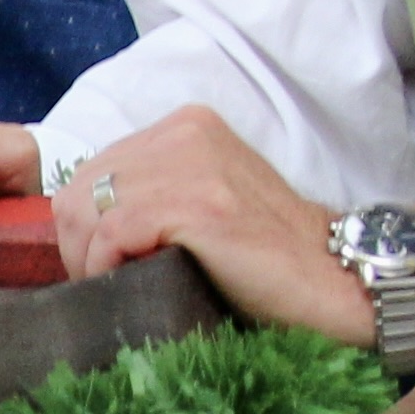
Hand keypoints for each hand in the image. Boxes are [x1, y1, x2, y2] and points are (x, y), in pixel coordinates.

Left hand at [53, 107, 375, 342]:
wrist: (335, 279)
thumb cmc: (266, 257)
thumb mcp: (204, 200)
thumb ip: (154, 192)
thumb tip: (81, 224)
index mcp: (186, 126)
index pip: (93, 168)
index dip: (86, 223)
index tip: (105, 264)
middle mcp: (185, 132)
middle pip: (80, 186)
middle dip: (80, 243)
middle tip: (107, 283)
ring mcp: (193, 165)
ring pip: (86, 209)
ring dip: (92, 260)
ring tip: (122, 287)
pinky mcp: (198, 205)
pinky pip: (112, 232)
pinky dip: (108, 266)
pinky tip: (134, 283)